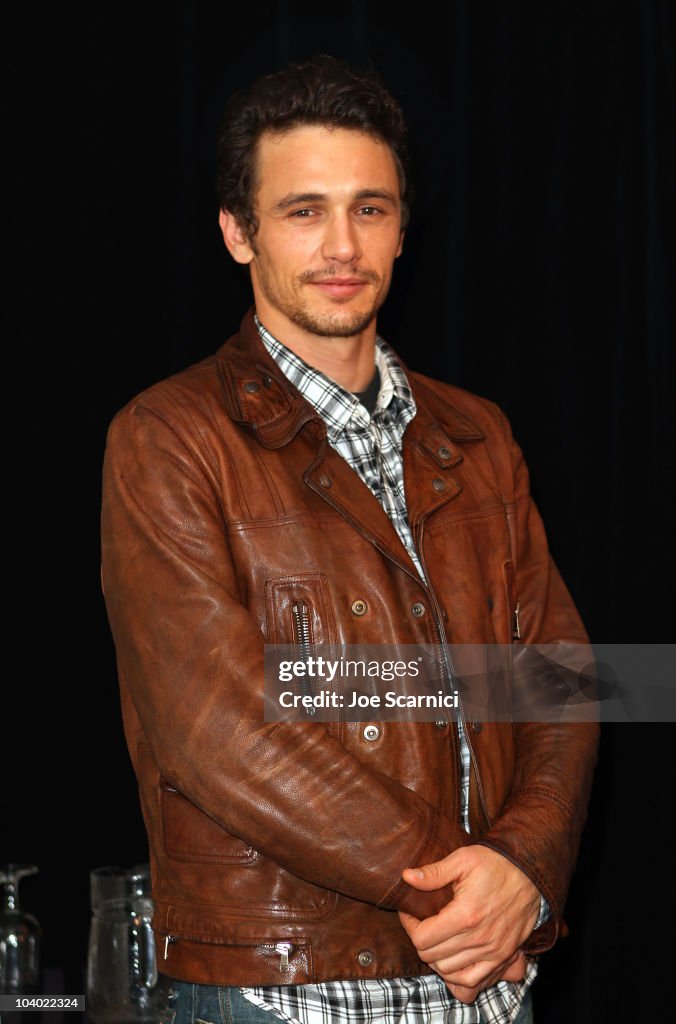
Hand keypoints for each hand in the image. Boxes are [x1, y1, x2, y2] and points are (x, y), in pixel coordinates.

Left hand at [398, 845, 540, 1002]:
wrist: (529, 872)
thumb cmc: (494, 863)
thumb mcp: (462, 859)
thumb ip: (433, 873)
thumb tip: (407, 877)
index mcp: (465, 914)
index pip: (422, 938)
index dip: (409, 925)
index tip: (410, 912)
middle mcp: (478, 938)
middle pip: (432, 956)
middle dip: (420, 940)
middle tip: (421, 922)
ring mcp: (492, 951)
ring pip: (448, 971)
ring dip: (436, 957)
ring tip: (435, 938)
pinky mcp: (503, 956)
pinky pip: (473, 981)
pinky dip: (457, 976)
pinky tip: (452, 958)